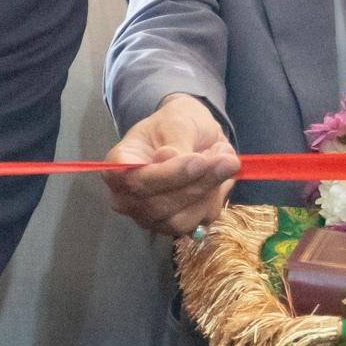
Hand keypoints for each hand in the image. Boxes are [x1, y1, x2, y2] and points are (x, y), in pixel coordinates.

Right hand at [105, 94, 240, 237]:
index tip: (197, 160)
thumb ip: (176, 140)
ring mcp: (151, 216)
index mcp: (118, 166)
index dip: (165, 175)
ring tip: (224, 160)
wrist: (191, 134)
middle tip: (227, 159)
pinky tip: (219, 174)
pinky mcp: (178, 225)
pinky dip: (217, 196)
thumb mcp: (177, 121)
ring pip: (180, 219)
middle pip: (157, 205)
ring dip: (209, 192)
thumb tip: (170, 157)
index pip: (131, 180)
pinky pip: (201, 219)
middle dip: (196, 183)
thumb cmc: (176, 124)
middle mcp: (128, 198)